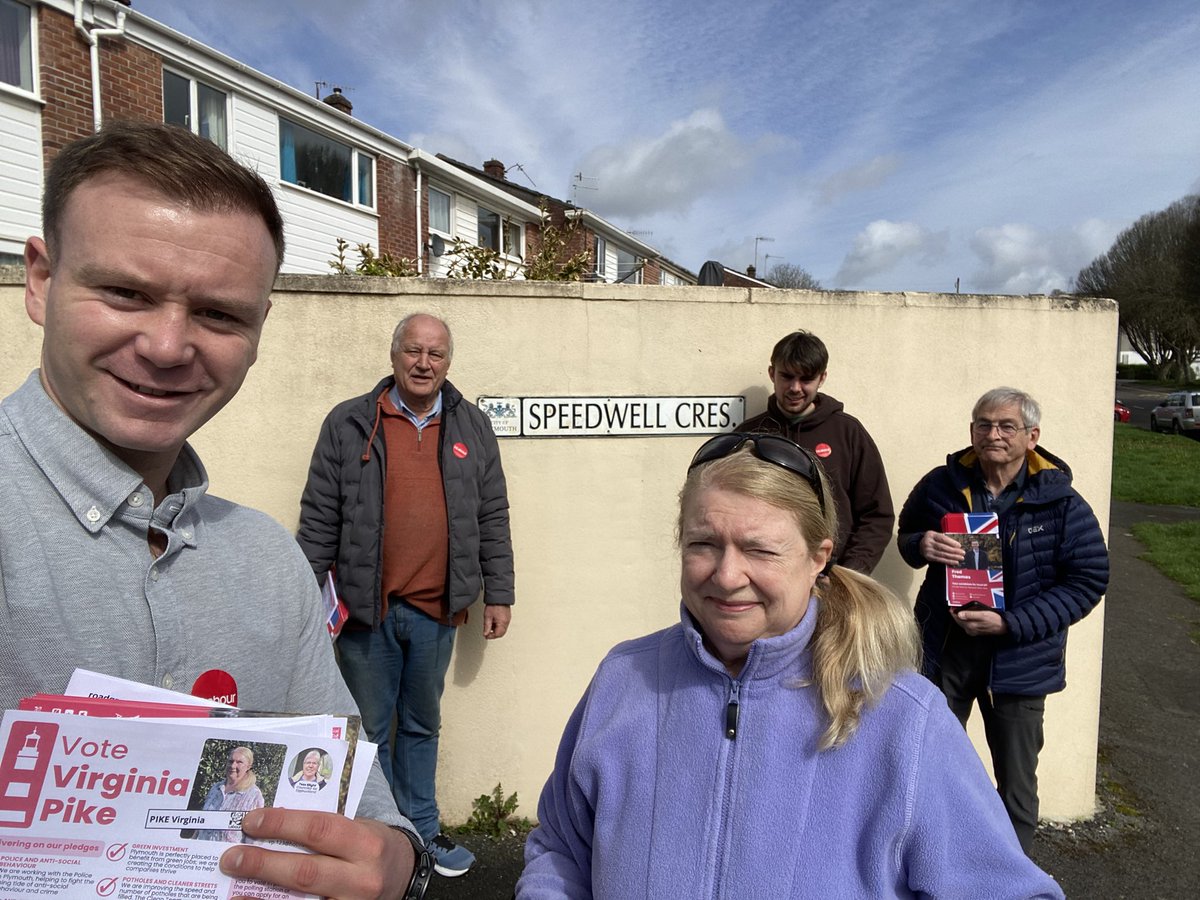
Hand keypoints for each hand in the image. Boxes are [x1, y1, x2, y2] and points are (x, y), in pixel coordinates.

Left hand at [220, 809, 413, 898]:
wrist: (403, 877)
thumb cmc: (369, 848)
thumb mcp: (357, 829)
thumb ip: (322, 831)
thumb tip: (268, 829)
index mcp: (365, 843)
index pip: (318, 830)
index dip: (282, 825)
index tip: (251, 821)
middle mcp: (361, 878)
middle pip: (305, 872)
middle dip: (263, 864)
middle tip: (231, 857)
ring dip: (261, 896)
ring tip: (234, 888)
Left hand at [483, 603, 511, 638]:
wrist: (499, 596)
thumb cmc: (494, 604)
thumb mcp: (487, 616)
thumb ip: (486, 626)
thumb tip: (485, 633)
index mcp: (502, 623)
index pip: (498, 634)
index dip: (491, 636)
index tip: (486, 635)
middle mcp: (506, 622)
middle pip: (501, 633)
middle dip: (494, 634)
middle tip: (487, 633)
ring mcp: (508, 619)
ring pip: (503, 629)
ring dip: (496, 630)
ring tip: (490, 626)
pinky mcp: (507, 617)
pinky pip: (504, 625)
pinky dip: (499, 626)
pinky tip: (494, 623)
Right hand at [919, 530, 965, 565]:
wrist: (920, 545)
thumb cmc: (932, 540)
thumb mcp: (935, 535)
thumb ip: (944, 538)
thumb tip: (957, 545)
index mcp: (931, 534)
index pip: (942, 538)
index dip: (951, 542)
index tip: (959, 545)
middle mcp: (928, 542)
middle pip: (943, 547)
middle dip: (954, 551)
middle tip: (962, 553)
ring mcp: (928, 550)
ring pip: (943, 554)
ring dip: (953, 557)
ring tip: (960, 558)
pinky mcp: (929, 557)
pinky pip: (940, 560)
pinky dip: (948, 561)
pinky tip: (955, 562)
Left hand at [953, 608, 1008, 636]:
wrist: (1003, 627)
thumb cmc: (994, 620)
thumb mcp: (982, 615)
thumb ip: (970, 615)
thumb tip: (959, 614)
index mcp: (970, 625)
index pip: (957, 618)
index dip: (953, 612)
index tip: (951, 606)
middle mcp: (970, 629)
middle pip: (959, 621)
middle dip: (957, 613)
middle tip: (955, 606)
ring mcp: (973, 631)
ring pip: (963, 622)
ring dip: (961, 616)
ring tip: (961, 609)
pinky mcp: (976, 631)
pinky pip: (967, 624)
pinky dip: (966, 619)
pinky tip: (968, 615)